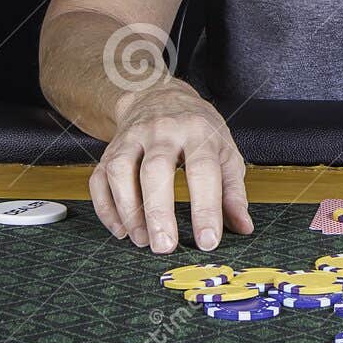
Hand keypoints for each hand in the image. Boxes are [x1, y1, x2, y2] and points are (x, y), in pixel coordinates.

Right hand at [88, 81, 252, 253]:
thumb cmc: (197, 129)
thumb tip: (243, 226)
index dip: (206, 207)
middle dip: (158, 211)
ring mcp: (131, 139)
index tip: (208, 241)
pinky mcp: (109, 150)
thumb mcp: (225, 151)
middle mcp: (162, 132)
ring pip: (120, 171)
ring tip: (142, 241)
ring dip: (128, 210)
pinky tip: (122, 230)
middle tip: (165, 246)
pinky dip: (106, 208)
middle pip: (154, 169)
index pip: (202, 170)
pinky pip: (99, 178)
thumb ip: (233, 191)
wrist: (159, 96)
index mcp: (198, 131)